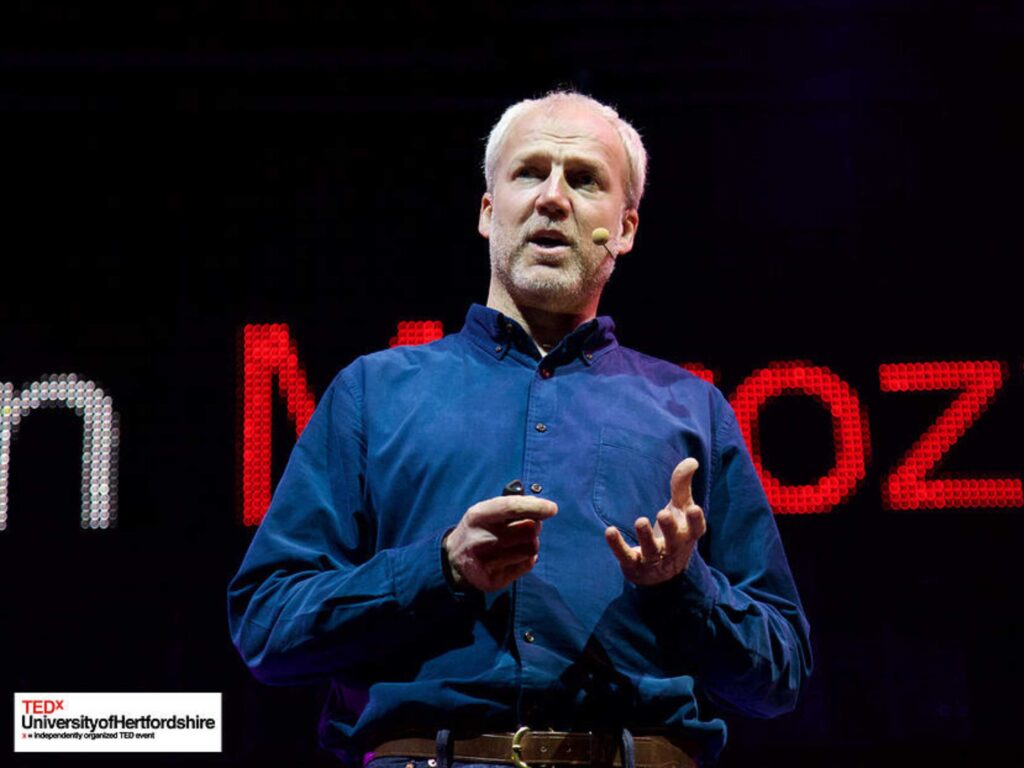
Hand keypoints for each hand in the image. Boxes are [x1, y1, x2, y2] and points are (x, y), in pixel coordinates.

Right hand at [445, 495, 557, 591]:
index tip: (552, 509)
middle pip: (528, 531)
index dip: (535, 507)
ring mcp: (485, 562)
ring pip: (530, 549)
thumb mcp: (487, 511)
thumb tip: (543, 508)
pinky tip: (514, 555)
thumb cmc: (480, 529)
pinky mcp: (492, 580)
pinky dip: (527, 559)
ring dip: (531, 544)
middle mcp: (479, 538)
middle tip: (529, 526)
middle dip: (535, 526)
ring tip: (518, 542)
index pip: (511, 507)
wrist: (453, 558)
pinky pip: (527, 566)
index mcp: (478, 515)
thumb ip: (513, 506)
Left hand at [604, 457, 705, 585]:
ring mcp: (654, 558)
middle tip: (663, 514)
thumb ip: (682, 485)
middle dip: (669, 529)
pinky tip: (609, 531)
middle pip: (673, 541)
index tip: (693, 508)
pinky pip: (626, 555)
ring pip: (650, 549)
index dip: (695, 521)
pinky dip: (617, 545)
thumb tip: (691, 460)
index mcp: (687, 534)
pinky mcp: (634, 564)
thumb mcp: (680, 508)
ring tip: (640, 521)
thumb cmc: (673, 531)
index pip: (696, 529)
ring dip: (645, 537)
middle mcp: (673, 548)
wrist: (661, 572)